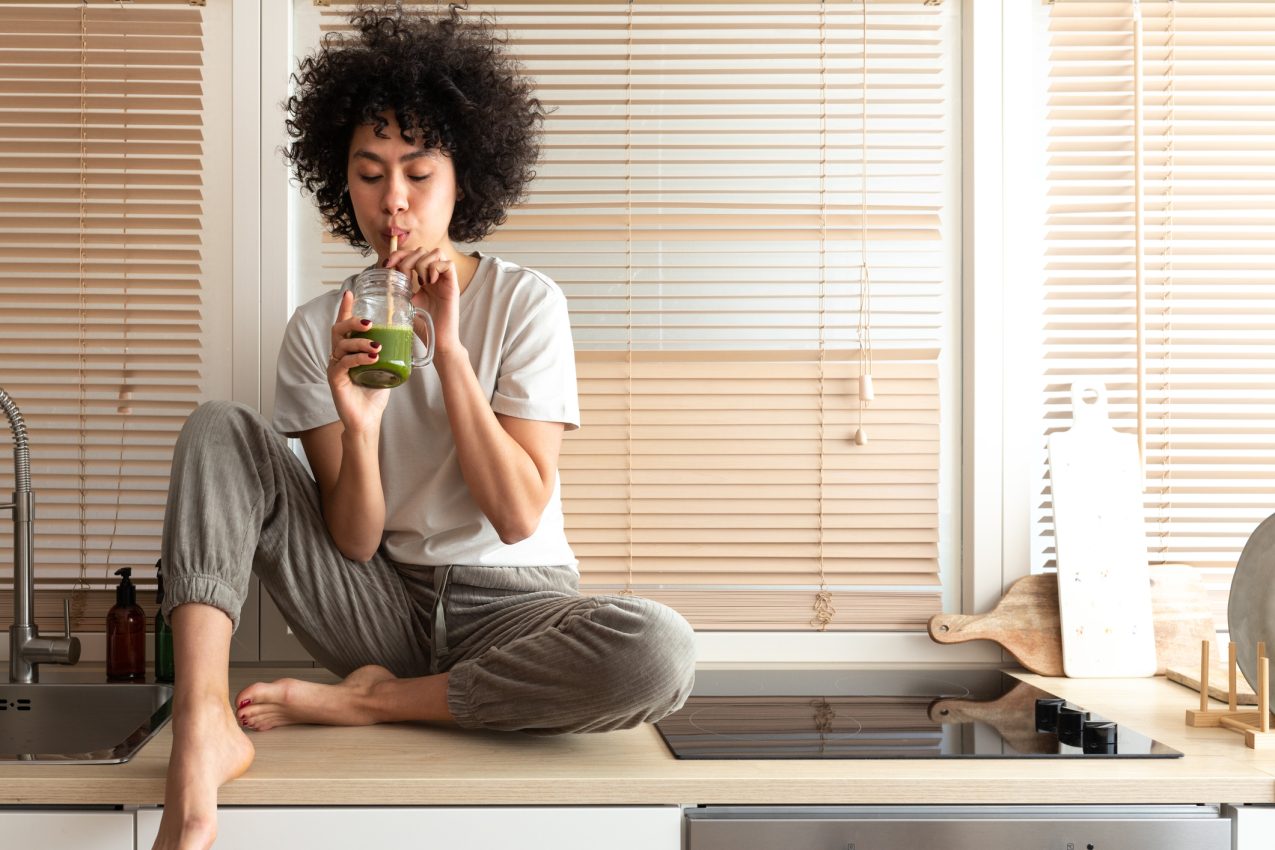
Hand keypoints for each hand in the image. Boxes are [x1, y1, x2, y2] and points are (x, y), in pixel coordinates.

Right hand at [328, 290, 390, 431]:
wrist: (367, 419)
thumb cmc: (374, 393)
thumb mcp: (384, 367)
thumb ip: (389, 352)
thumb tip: (408, 335)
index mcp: (349, 349)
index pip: (344, 325)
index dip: (345, 308)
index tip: (350, 292)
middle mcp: (339, 355)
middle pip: (338, 329)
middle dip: (352, 321)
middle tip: (369, 322)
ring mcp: (335, 366)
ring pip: (341, 345)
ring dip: (360, 342)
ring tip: (377, 346)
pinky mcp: (335, 379)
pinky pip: (343, 363)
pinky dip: (358, 358)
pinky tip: (371, 359)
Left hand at [383, 246, 461, 359]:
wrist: (437, 341)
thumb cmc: (423, 326)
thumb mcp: (405, 303)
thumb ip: (398, 289)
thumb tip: (383, 274)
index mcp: (423, 279)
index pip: (412, 254)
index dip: (399, 254)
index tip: (388, 265)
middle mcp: (435, 276)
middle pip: (423, 250)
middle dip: (409, 258)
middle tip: (404, 276)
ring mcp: (444, 280)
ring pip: (437, 253)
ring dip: (423, 264)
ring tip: (420, 281)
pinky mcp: (453, 285)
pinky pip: (448, 264)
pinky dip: (436, 269)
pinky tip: (429, 283)